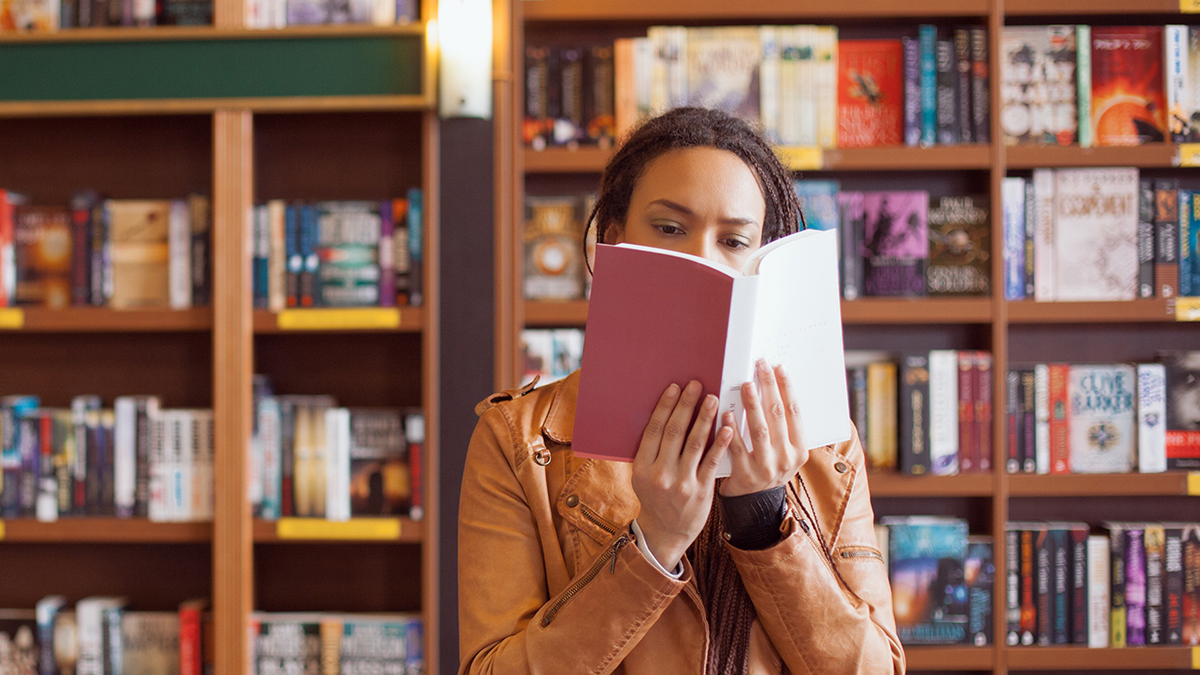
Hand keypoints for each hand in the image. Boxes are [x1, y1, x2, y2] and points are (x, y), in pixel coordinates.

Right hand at [632, 380, 732, 570]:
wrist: (665, 533)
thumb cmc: (656, 498)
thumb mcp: (643, 475)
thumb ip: (652, 450)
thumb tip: (665, 414)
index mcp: (641, 466)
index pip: (654, 429)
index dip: (665, 406)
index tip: (675, 387)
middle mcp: (659, 473)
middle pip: (674, 432)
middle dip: (686, 405)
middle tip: (696, 385)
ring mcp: (680, 483)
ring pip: (694, 443)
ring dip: (704, 418)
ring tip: (713, 398)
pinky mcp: (700, 491)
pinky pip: (711, 462)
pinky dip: (719, 443)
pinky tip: (727, 427)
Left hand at [720, 360, 809, 497]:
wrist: (755, 504)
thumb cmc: (768, 468)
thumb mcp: (784, 452)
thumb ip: (781, 427)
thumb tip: (773, 387)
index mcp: (799, 450)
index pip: (795, 412)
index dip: (787, 387)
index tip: (778, 367)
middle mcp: (786, 459)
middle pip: (778, 416)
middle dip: (769, 387)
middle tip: (760, 366)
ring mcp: (766, 468)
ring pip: (759, 430)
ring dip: (752, 405)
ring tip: (745, 385)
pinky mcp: (745, 476)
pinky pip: (737, 449)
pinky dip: (731, 430)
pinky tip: (726, 413)